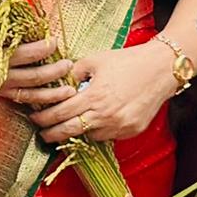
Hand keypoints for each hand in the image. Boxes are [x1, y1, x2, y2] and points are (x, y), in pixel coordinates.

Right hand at [0, 32, 70, 112]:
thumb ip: (4, 26)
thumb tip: (30, 19)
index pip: (28, 53)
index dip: (45, 47)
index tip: (56, 39)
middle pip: (34, 76)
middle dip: (55, 71)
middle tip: (69, 64)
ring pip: (30, 94)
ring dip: (51, 93)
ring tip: (69, 90)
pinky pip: (19, 99)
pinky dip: (36, 99)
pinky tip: (49, 98)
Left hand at [37, 42, 176, 147]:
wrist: (162, 69)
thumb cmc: (127, 61)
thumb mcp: (95, 60)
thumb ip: (73, 73)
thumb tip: (56, 84)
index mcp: (94, 95)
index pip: (60, 113)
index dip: (43, 118)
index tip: (34, 118)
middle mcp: (106, 115)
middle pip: (70, 132)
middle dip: (52, 134)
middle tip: (42, 134)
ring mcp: (120, 126)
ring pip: (89, 136)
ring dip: (77, 131)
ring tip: (70, 124)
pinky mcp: (132, 131)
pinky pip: (107, 136)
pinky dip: (98, 130)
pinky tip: (95, 120)